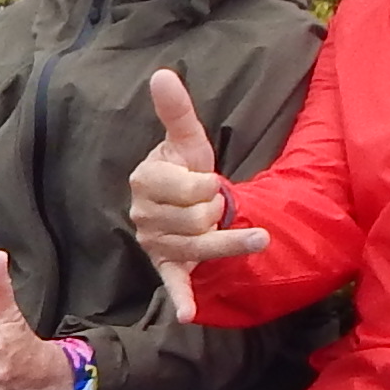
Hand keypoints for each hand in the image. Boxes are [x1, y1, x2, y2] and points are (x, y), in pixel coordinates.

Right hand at [125, 66, 268, 323]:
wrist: (186, 198)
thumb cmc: (186, 165)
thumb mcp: (186, 139)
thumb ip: (176, 110)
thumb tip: (163, 74)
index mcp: (144, 180)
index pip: (190, 188)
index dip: (208, 185)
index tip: (210, 181)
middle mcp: (142, 215)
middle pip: (198, 220)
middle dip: (218, 210)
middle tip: (217, 204)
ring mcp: (153, 244)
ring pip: (200, 248)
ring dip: (229, 241)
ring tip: (247, 231)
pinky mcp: (165, 267)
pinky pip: (172, 284)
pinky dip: (181, 299)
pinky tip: (188, 314)